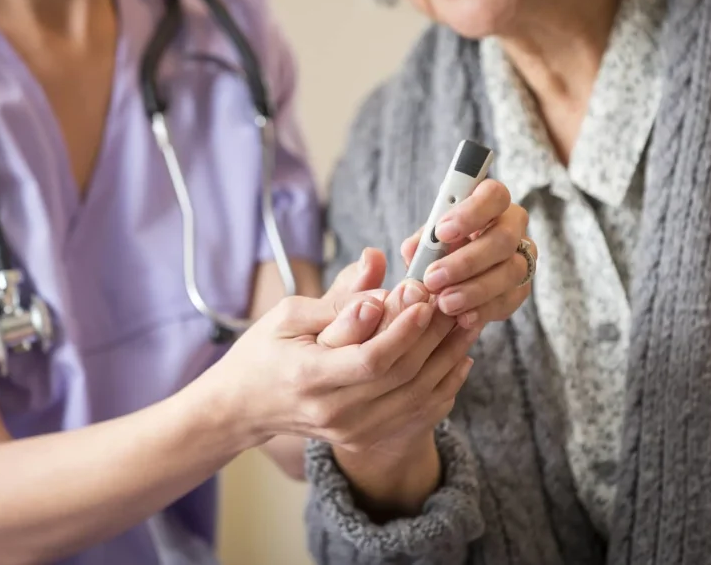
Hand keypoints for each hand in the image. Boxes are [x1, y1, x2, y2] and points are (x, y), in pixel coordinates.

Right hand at [203, 271, 467, 452]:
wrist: (244, 407)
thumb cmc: (264, 351)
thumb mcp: (289, 314)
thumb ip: (337, 297)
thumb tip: (377, 273)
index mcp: (309, 377)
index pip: (371, 359)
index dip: (403, 329)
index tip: (424, 298)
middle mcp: (333, 411)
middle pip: (401, 377)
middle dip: (434, 336)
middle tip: (455, 303)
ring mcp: (351, 430)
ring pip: (415, 396)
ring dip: (447, 359)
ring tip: (465, 324)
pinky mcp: (363, 437)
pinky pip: (416, 415)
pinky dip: (443, 386)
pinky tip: (457, 359)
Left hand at [402, 179, 536, 328]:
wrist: (454, 279)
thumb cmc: (441, 248)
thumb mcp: (428, 241)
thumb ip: (421, 244)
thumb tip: (414, 251)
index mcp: (491, 203)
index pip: (494, 195)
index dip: (471, 212)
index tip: (442, 232)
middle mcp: (513, 226)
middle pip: (503, 238)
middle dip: (466, 261)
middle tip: (433, 278)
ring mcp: (522, 257)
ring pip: (510, 272)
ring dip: (475, 290)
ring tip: (445, 304)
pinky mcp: (522, 288)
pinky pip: (510, 300)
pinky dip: (484, 310)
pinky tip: (463, 317)